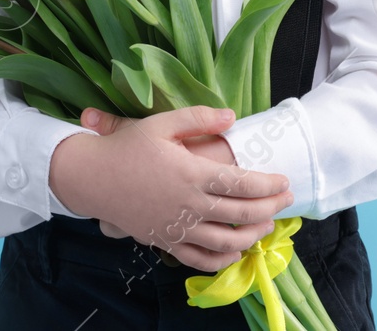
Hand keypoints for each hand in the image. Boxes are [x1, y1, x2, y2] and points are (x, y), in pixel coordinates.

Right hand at [48, 104, 294, 272]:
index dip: (269, 185)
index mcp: (191, 173)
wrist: (90, 177)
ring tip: (267, 225)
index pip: (241, 183)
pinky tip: (234, 252)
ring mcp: (176, 227)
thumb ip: (199, 118)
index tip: (284, 181)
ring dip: (252, 235)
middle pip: (240, 213)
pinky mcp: (164, 241)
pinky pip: (197, 259)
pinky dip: (220, 260)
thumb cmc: (127, 147)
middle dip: (270, 208)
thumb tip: (232, 116)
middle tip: (286, 200)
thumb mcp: (162, 123)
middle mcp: (188, 205)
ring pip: (224, 241)